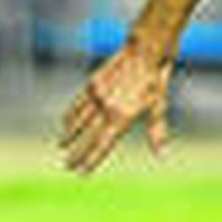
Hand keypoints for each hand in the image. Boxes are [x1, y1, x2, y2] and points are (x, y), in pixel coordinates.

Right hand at [58, 43, 174, 173]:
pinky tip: (65, 122)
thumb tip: (160, 155)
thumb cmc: (156, 79)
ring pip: (78, 120)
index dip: (90, 160)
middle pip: (87, 136)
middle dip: (76, 152)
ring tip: (61, 145)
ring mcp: (96, 94)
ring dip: (69, 134)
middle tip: (67, 166)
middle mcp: (106, 107)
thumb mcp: (160, 105)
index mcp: (123, 116)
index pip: (102, 145)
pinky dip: (70, 114)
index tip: (80, 172)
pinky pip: (77, 103)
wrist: (144, 49)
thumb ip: (156, 131)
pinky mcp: (92, 83)